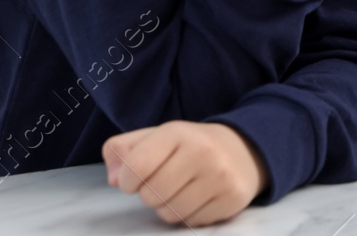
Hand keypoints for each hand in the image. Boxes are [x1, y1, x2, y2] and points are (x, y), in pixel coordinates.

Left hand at [104, 120, 265, 226]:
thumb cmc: (189, 146)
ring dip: (167, 208)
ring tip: (178, 191)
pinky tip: (197, 198)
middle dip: (148, 195)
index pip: (136, 165)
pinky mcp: (232, 199)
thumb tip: (112, 178)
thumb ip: (123, 150)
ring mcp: (220, 176)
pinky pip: (191, 222)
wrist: (243, 150)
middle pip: (151, 194)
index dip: (126, 180)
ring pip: (170, 213)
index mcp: (178, 132)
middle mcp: (202, 152)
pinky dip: (188, 215)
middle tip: (160, 183)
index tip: (132, 179)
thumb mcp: (156, 137)